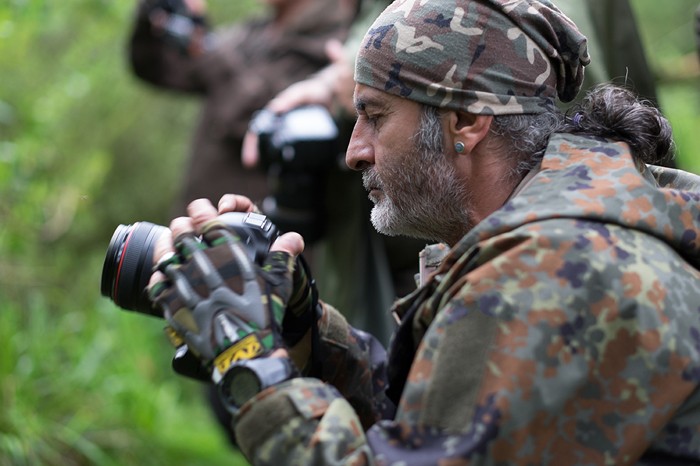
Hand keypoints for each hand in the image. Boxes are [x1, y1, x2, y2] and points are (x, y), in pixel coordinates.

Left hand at [148, 198, 304, 379]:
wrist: (245, 353)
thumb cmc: (264, 317)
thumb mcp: (279, 285)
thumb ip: (283, 257)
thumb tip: (295, 238)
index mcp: (229, 257)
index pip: (209, 222)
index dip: (201, 210)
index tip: (200, 208)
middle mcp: (204, 268)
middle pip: (183, 234)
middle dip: (182, 225)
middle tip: (183, 226)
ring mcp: (185, 287)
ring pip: (166, 256)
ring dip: (166, 246)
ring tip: (169, 243)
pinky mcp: (174, 308)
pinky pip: (157, 285)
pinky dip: (159, 276)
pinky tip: (163, 275)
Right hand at [241, 39, 353, 167]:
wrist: (328, 92)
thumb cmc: (332, 84)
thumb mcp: (339, 75)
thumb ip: (339, 63)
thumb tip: (332, 45)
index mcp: (302, 93)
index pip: (292, 96)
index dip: (285, 102)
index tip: (279, 109)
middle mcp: (287, 104)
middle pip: (269, 117)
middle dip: (258, 133)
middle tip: (254, 150)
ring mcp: (283, 117)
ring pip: (263, 130)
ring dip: (253, 145)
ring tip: (249, 161)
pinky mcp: (285, 127)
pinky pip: (270, 139)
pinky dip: (261, 150)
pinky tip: (254, 163)